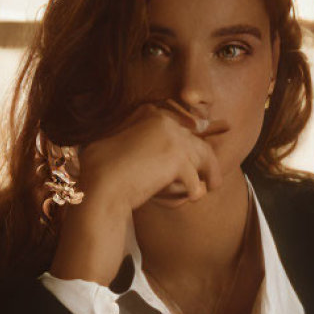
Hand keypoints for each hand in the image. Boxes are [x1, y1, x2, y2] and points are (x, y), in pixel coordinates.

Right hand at [49, 101, 228, 284]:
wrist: (100, 185)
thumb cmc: (101, 170)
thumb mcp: (118, 143)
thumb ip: (138, 138)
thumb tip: (152, 143)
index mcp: (151, 115)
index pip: (185, 122)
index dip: (202, 130)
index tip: (213, 134)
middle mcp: (165, 122)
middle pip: (197, 141)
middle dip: (207, 159)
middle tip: (213, 177)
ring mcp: (173, 138)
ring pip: (203, 158)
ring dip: (209, 174)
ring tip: (210, 188)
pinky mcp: (177, 158)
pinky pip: (194, 179)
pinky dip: (193, 191)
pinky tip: (191, 198)